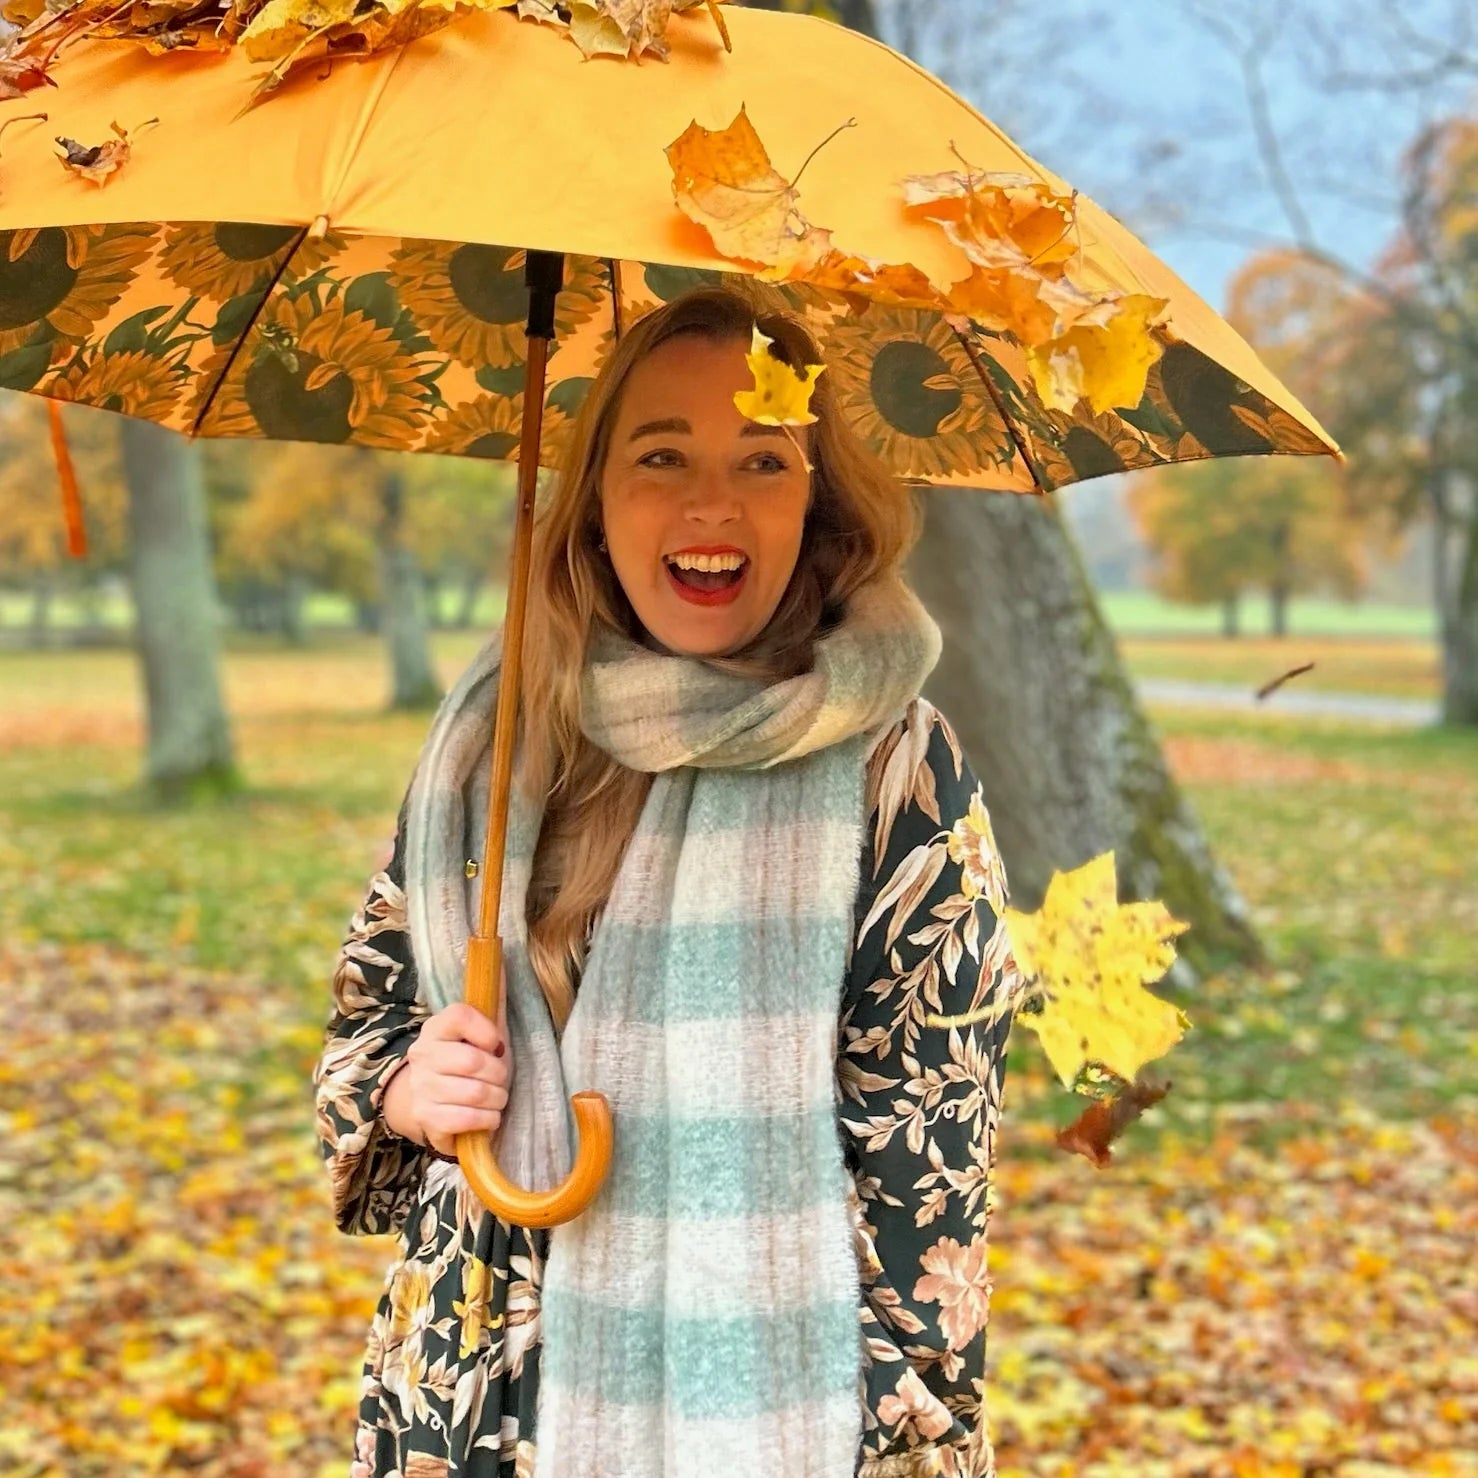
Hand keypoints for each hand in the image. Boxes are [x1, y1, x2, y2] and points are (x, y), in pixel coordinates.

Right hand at [399, 1001, 510, 1158]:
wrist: (437, 1105)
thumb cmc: (469, 1064)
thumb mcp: (484, 1033)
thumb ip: (493, 1002)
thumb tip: (503, 960)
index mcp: (436, 1028)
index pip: (460, 1015)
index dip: (486, 1030)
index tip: (497, 1044)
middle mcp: (422, 1055)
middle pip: (474, 1061)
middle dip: (499, 1074)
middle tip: (500, 1079)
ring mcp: (421, 1088)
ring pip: (475, 1093)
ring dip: (497, 1098)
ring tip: (495, 1097)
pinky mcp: (427, 1119)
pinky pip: (468, 1119)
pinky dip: (488, 1119)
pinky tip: (487, 1115)